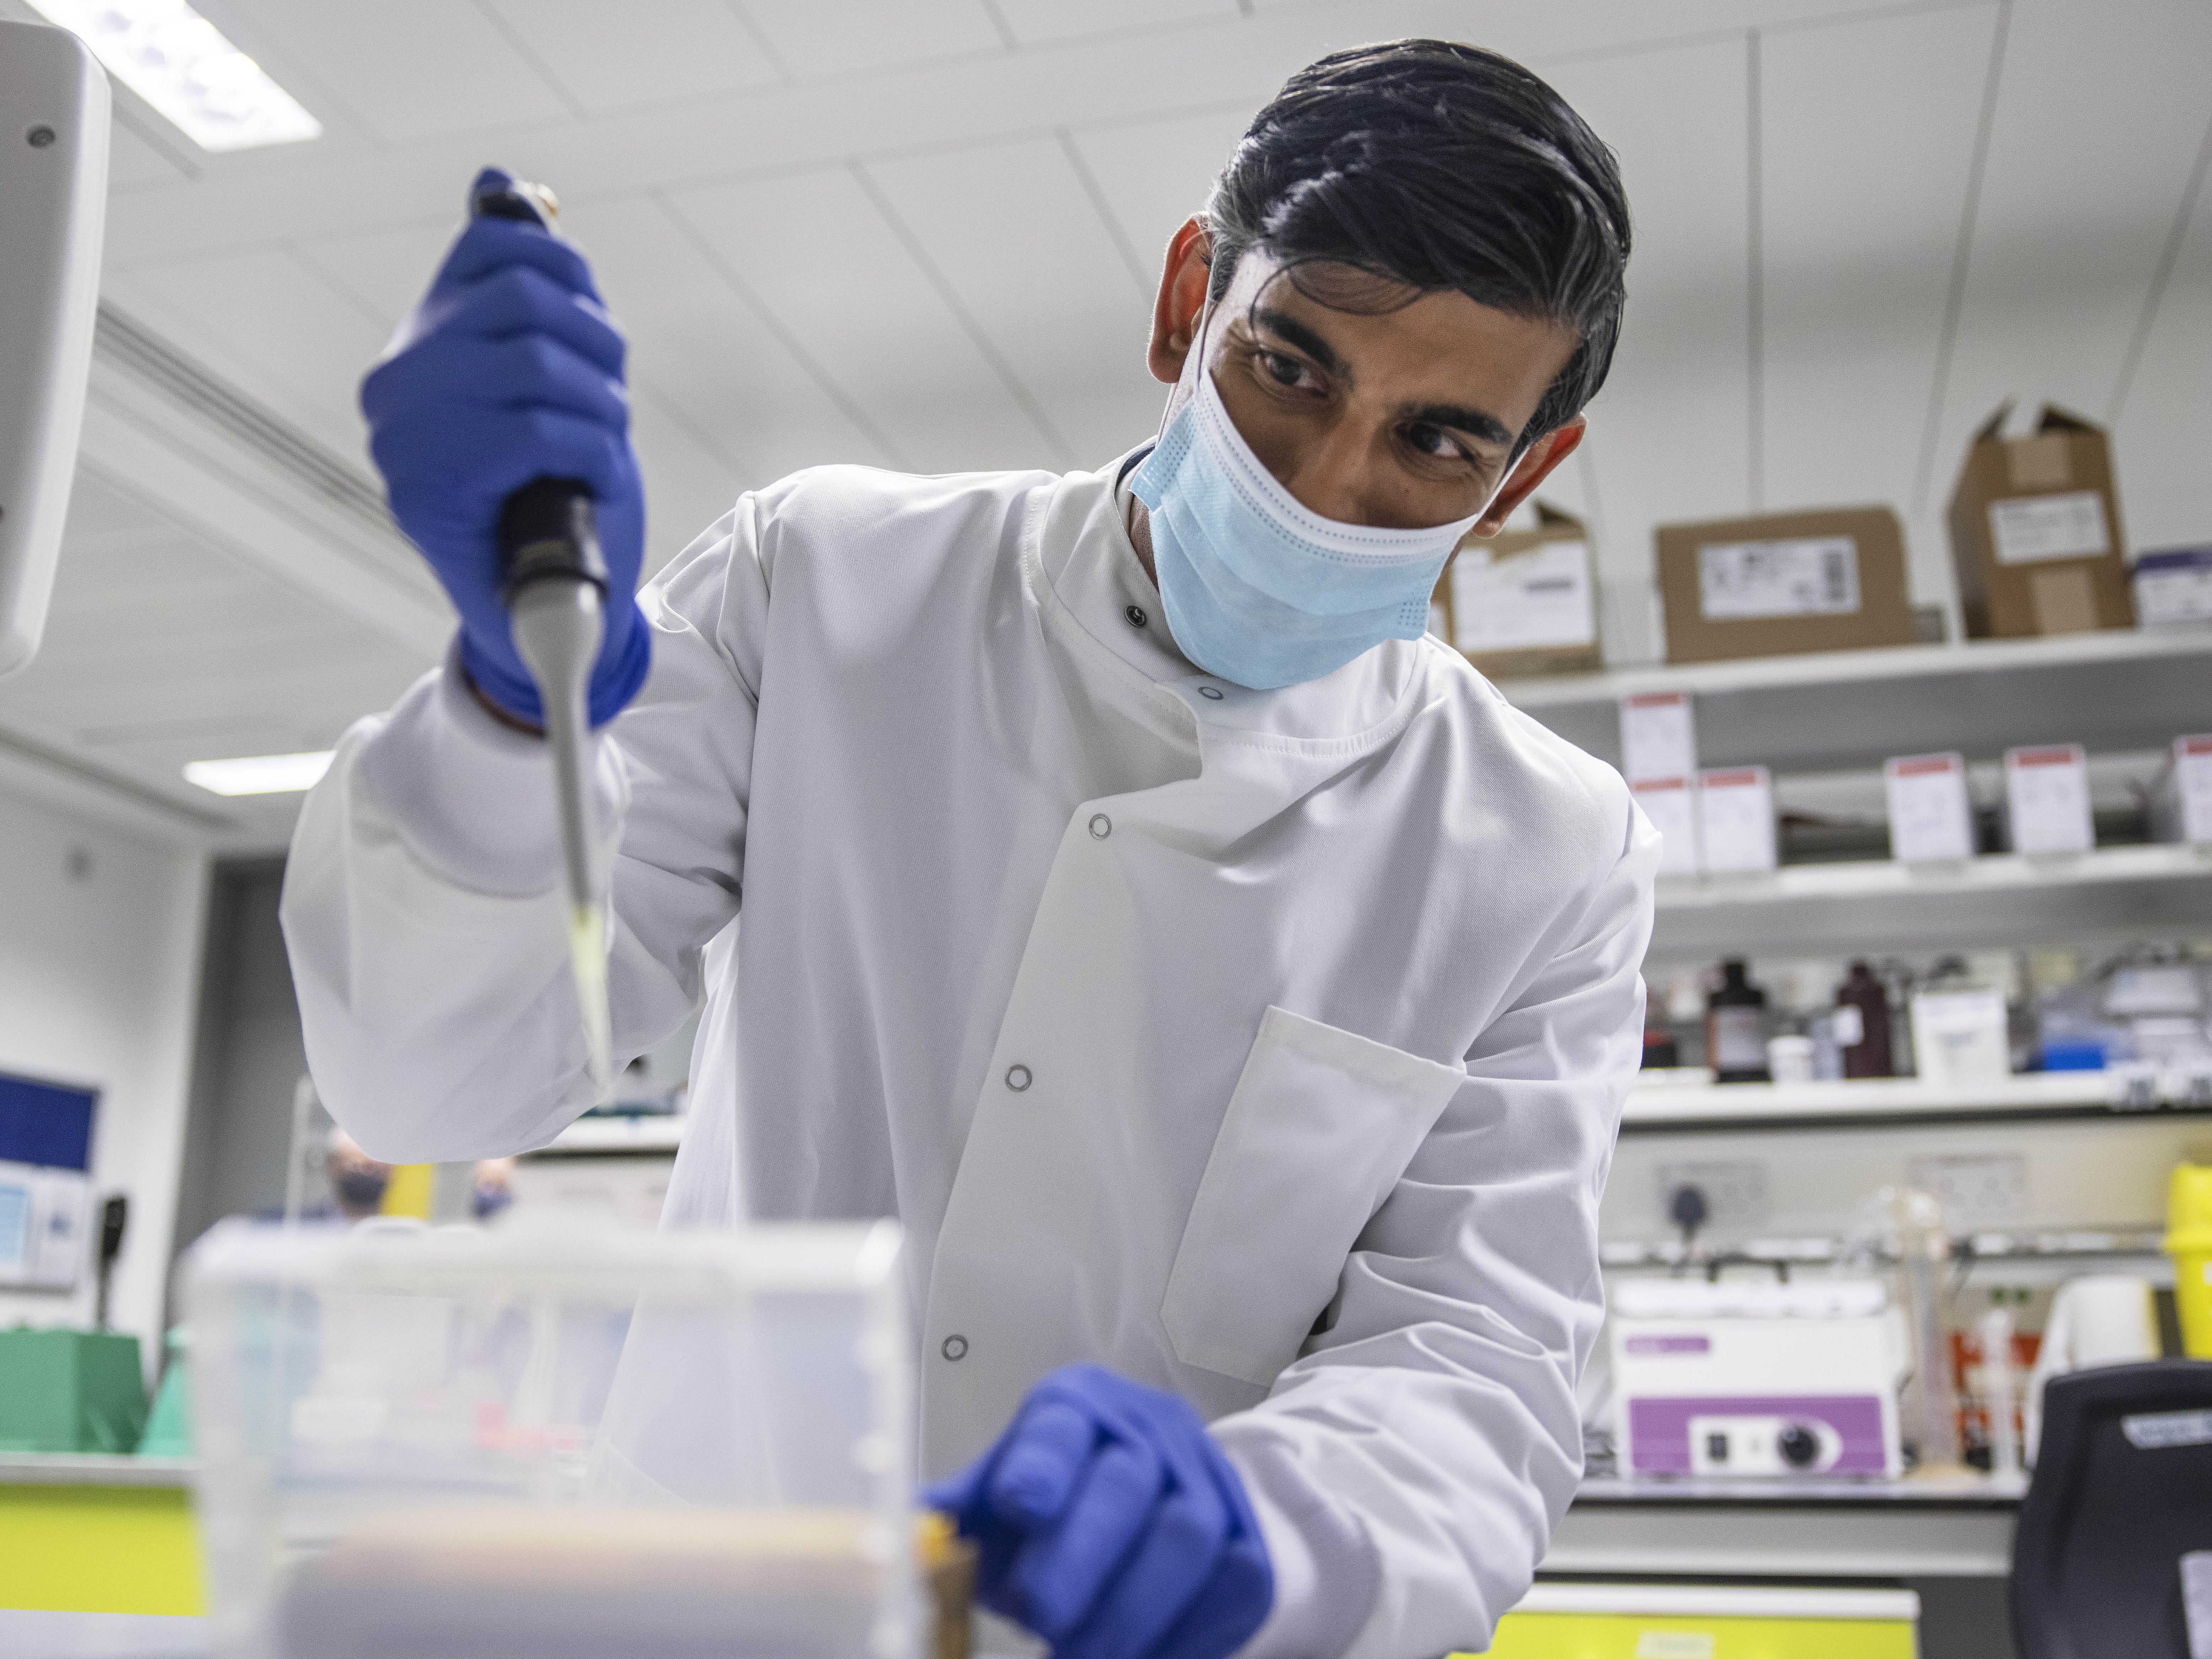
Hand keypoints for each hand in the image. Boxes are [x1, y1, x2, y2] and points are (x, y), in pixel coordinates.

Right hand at [360, 167, 649, 726]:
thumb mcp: (558, 375)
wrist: (555, 607)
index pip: (497, 249)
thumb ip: (528, 287)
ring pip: (537, 364)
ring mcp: (403, 437)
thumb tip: (500, 181)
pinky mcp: (427, 490)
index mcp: (420, 343)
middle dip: (596, 349)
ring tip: (595, 449)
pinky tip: (586, 484)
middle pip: (525, 302)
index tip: (593, 334)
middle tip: (607, 405)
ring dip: (599, 408)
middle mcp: (395, 383)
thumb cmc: (562, 488)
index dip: (571, 277)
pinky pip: (537, 430)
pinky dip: (590, 453)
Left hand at [925, 1366, 1271, 1658]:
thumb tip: (891, 1547)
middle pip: (1126, 1483)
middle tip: (1039, 1619)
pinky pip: (1228, 1587)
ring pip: (1184, 1538)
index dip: (1042, 1461)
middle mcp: (1148, 1428)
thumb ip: (956, 1522)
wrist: (1163, 1507)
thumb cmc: (1062, 1508)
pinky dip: (1179, 1637)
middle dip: (1082, 1558)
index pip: (1060, 1422)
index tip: (1017, 1503)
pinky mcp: (1248, 1540)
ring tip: (1080, 1656)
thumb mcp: (999, 1502)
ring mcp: (1208, 1480)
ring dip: (1128, 1610)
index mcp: (1074, 1408)